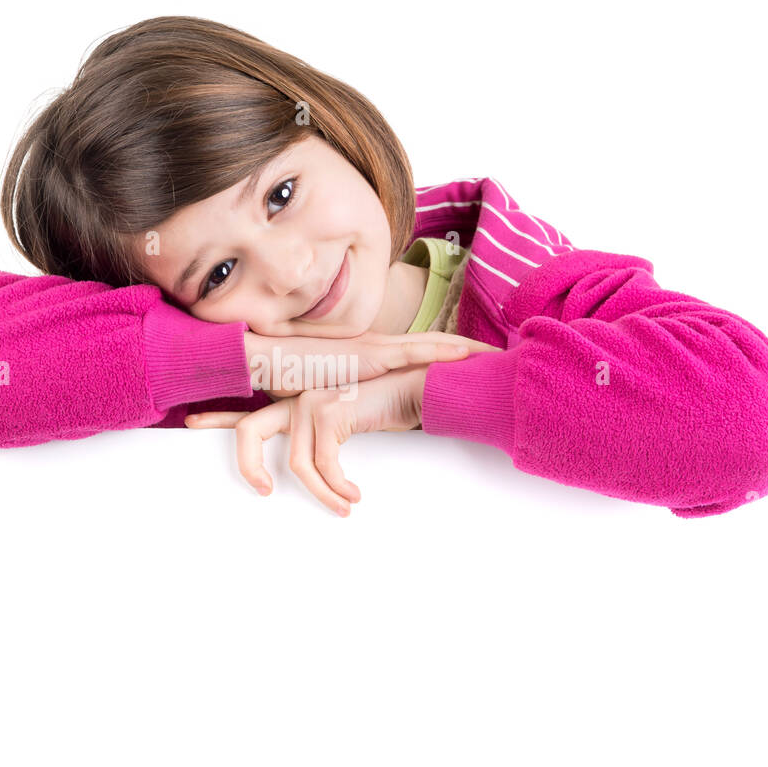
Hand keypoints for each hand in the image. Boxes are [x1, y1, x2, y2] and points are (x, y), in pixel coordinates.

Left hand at [185, 365, 429, 515]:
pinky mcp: (329, 411)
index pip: (249, 412)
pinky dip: (337, 487)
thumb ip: (323, 440)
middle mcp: (296, 399)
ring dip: (322, 494)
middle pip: (249, 431)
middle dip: (246, 465)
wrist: (418, 385)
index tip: (191, 424)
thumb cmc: (386, 406)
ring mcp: (310, 402)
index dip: (219, 419)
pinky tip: (354, 496)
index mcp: (296, 402)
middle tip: (262, 493)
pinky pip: (323, 465)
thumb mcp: (347, 425)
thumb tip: (312, 471)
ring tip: (344, 508)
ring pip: (297, 465)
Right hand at [245, 329, 497, 399]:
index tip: (477, 359)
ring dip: (462, 349)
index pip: (417, 352)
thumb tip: (360, 422)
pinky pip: (412, 351)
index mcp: (370, 355)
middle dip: (467, 349)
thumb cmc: (290, 377)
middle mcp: (377, 347)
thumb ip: (348, 405)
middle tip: (500, 352)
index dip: (447, 354)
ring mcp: (374, 347)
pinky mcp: (368, 353)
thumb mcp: (329, 394)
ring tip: (493, 354)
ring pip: (430, 345)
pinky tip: (465, 353)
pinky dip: (441, 351)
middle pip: (433, 345)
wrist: (267, 358)